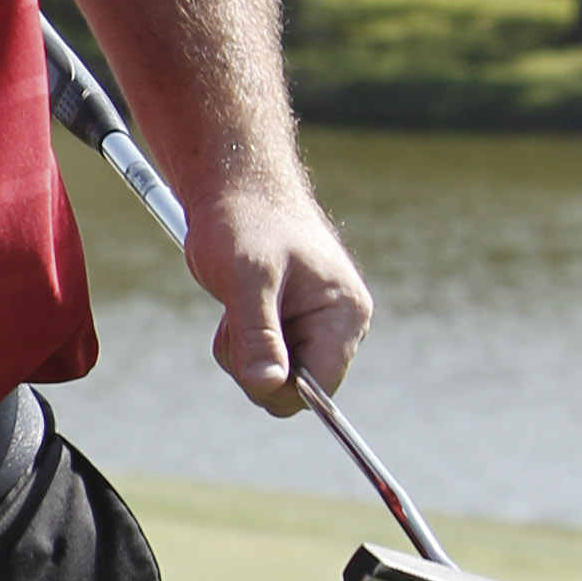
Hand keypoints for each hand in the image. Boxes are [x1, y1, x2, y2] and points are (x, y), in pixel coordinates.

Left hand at [183, 173, 370, 415]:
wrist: (236, 189)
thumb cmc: (244, 223)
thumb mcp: (246, 279)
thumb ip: (258, 335)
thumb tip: (268, 387)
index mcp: (345, 315)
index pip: (320, 389)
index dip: (278, 386)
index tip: (246, 355)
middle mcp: (340, 326)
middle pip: (294, 390)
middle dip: (255, 365)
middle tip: (236, 319)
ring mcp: (317, 327)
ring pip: (273, 378)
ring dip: (243, 352)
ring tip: (236, 305)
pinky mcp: (293, 326)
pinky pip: (263, 360)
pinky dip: (240, 343)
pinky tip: (238, 306)